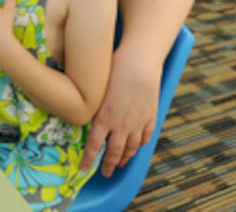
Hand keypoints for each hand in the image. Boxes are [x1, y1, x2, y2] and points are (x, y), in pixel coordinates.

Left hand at [81, 47, 159, 176]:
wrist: (138, 63)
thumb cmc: (113, 71)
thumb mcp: (97, 91)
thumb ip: (93, 108)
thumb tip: (85, 117)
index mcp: (104, 119)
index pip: (94, 146)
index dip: (89, 159)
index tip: (85, 169)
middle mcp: (121, 125)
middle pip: (115, 151)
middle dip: (109, 164)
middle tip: (105, 173)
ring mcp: (138, 122)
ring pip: (132, 147)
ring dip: (125, 158)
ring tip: (120, 163)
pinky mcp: (150, 116)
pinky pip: (146, 136)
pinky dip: (141, 145)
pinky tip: (137, 147)